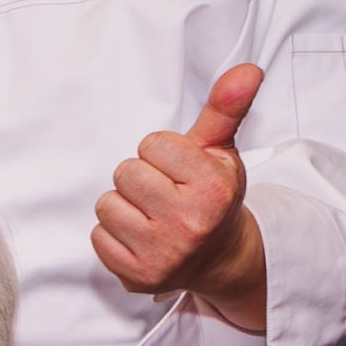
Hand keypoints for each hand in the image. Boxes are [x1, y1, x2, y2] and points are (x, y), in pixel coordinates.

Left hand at [94, 62, 265, 316]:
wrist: (219, 258)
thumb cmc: (212, 196)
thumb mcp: (221, 150)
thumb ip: (226, 108)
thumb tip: (247, 69)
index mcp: (213, 187)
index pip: (151, 145)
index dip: (161, 153)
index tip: (179, 170)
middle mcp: (190, 224)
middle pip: (125, 173)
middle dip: (141, 178)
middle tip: (164, 193)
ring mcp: (163, 254)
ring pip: (107, 205)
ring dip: (124, 206)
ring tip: (152, 215)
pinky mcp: (138, 277)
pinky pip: (98, 237)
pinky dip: (114, 235)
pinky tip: (141, 237)